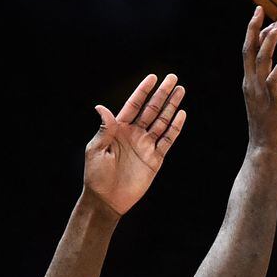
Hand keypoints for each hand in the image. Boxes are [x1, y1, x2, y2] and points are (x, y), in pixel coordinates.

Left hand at [84, 73, 188, 215]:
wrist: (107, 199)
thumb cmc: (96, 175)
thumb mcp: (96, 150)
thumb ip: (104, 129)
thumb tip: (102, 107)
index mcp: (119, 129)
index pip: (134, 105)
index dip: (143, 91)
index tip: (153, 78)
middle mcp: (134, 134)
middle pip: (152, 110)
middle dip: (162, 94)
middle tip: (172, 78)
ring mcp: (146, 146)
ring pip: (162, 122)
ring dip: (171, 107)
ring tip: (181, 91)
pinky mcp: (155, 159)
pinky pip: (167, 141)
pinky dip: (175, 128)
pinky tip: (181, 115)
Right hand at [242, 7, 276, 156]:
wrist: (267, 150)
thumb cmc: (274, 125)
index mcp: (251, 82)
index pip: (250, 52)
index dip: (255, 33)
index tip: (262, 16)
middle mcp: (252, 84)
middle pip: (250, 50)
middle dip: (254, 28)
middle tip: (261, 8)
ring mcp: (261, 93)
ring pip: (261, 60)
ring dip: (270, 40)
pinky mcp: (273, 102)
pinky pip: (275, 79)